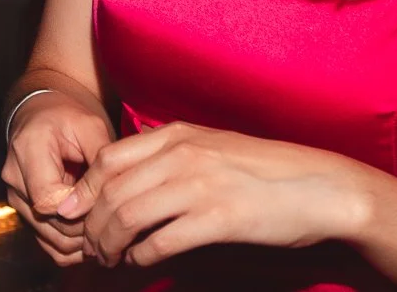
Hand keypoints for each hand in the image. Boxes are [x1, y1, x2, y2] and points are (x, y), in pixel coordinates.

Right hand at [1, 90, 114, 266]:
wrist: (43, 116)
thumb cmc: (68, 118)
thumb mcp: (91, 127)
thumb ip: (101, 162)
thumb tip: (111, 200)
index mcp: (27, 150)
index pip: (48, 200)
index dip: (80, 211)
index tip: (105, 204)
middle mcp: (14, 178)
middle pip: (50, 224)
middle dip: (86, 229)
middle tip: (115, 220)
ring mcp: (16, 198)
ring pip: (51, 240)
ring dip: (82, 242)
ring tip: (108, 229)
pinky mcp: (24, 212)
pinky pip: (49, 244)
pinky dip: (73, 246)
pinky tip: (93, 234)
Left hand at [63, 123, 367, 267]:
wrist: (323, 187)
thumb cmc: (267, 171)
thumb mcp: (213, 147)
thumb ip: (172, 155)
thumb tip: (132, 178)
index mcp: (177, 135)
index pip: (107, 159)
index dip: (84, 190)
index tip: (74, 213)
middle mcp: (182, 154)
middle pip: (111, 191)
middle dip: (91, 224)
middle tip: (88, 246)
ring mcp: (200, 185)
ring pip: (128, 216)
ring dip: (110, 243)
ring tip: (109, 258)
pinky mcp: (219, 219)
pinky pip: (161, 241)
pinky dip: (141, 255)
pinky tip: (140, 261)